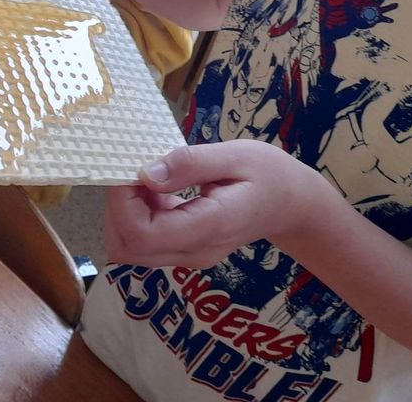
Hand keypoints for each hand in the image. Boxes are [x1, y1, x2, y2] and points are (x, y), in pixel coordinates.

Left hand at [105, 141, 329, 268]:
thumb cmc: (270, 174)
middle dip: (118, 207)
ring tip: (152, 177)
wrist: (293, 204)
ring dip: (127, 211)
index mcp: (208, 227)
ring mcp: (188, 256)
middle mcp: (193, 251)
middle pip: (127, 247)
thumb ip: (191, 164)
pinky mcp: (184, 250)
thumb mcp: (237, 155)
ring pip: (131, 248)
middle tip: (139, 171)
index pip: (141, 233)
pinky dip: (138, 214)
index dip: (122, 202)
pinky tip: (159, 189)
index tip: (133, 168)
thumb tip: (145, 174)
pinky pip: (145, 241)